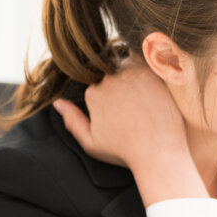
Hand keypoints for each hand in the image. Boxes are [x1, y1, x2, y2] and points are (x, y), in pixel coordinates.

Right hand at [52, 55, 189, 170]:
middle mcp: (109, 80)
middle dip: (122, 86)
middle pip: (114, 74)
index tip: (123, 111)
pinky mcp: (154, 73)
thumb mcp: (91, 142)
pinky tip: (156, 92)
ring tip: (147, 100)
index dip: (111, 97)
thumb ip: (72, 120)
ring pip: (131, 66)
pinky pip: (150, 64)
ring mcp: (132, 74)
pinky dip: (152, 72)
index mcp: (93, 93)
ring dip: (136, 78)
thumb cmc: (125, 152)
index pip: (100, 85)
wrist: (158, 152)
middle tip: (137, 106)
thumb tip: (58, 103)